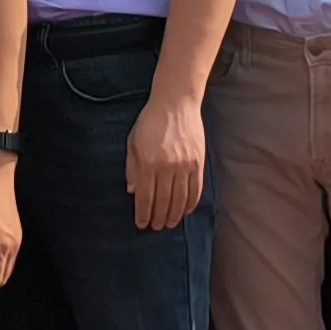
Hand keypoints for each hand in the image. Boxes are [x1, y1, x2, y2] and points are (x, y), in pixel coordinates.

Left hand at [126, 91, 206, 230]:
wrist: (176, 102)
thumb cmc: (150, 121)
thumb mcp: (133, 141)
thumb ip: (132, 167)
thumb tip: (132, 192)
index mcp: (148, 162)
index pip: (145, 196)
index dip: (143, 213)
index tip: (141, 224)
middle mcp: (167, 166)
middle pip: (163, 201)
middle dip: (158, 218)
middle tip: (155, 227)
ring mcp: (185, 165)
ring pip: (180, 199)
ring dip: (174, 215)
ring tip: (169, 224)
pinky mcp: (198, 162)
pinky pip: (196, 189)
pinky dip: (191, 203)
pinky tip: (185, 211)